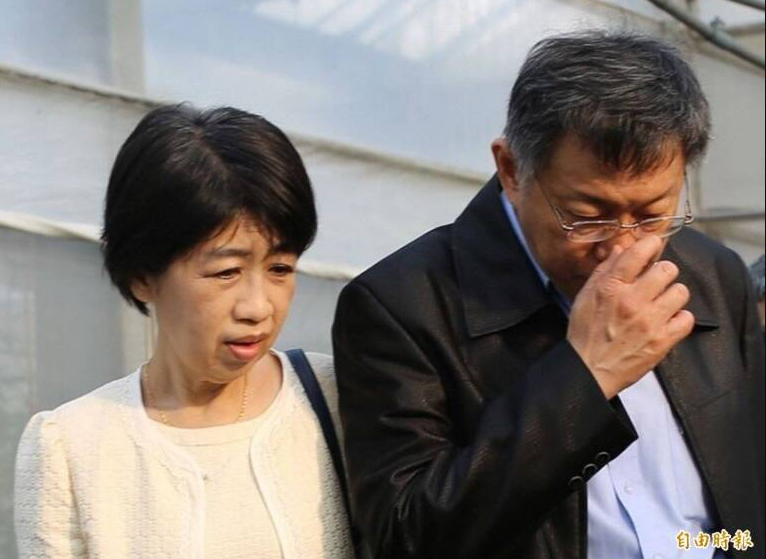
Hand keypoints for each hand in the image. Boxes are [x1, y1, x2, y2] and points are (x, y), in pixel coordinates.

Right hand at [567, 235, 694, 398]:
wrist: (589, 370)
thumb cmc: (585, 334)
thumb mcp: (585, 297)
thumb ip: (604, 272)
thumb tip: (621, 250)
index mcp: (611, 288)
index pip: (639, 253)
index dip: (650, 244)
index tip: (651, 247)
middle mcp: (632, 302)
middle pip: (667, 269)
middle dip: (663, 272)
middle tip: (656, 281)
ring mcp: (650, 322)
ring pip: (680, 292)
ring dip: (672, 295)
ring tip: (661, 303)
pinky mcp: (662, 341)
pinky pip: (687, 318)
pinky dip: (679, 319)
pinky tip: (667, 321)